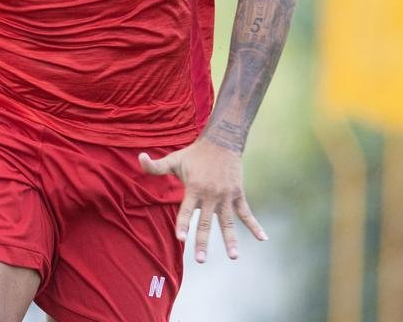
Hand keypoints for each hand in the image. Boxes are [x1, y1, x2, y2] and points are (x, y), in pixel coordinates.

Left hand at [139, 138, 266, 263]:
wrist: (222, 141)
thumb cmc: (194, 154)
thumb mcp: (174, 159)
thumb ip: (156, 165)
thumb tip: (139, 158)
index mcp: (194, 188)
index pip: (186, 210)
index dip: (183, 223)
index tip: (181, 238)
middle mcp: (210, 194)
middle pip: (206, 222)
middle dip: (203, 241)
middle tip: (200, 260)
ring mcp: (226, 196)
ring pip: (228, 222)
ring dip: (230, 240)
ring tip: (233, 257)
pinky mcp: (237, 194)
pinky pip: (246, 213)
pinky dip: (255, 225)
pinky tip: (263, 238)